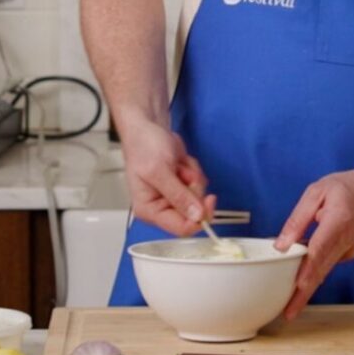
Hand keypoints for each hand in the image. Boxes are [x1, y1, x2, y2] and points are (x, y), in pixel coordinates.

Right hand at [119, 116, 215, 235]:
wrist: (148, 126)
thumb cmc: (144, 146)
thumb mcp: (160, 171)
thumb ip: (178, 195)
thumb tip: (197, 217)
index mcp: (150, 210)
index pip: (180, 228)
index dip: (198, 218)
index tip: (209, 200)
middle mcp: (162, 207)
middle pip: (194, 212)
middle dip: (193, 189)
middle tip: (181, 172)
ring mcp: (174, 196)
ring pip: (199, 197)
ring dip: (193, 177)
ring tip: (177, 164)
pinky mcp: (183, 185)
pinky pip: (200, 184)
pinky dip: (194, 170)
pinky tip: (181, 162)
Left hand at [274, 166, 353, 320]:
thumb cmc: (348, 187)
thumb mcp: (318, 191)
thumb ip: (299, 218)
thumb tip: (281, 244)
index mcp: (337, 222)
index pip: (318, 252)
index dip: (306, 273)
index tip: (296, 291)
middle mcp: (345, 242)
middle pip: (321, 271)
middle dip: (304, 294)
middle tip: (287, 314)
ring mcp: (349, 250)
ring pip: (325, 271)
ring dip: (308, 288)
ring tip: (290, 305)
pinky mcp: (350, 253)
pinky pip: (330, 264)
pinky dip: (316, 273)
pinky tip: (303, 277)